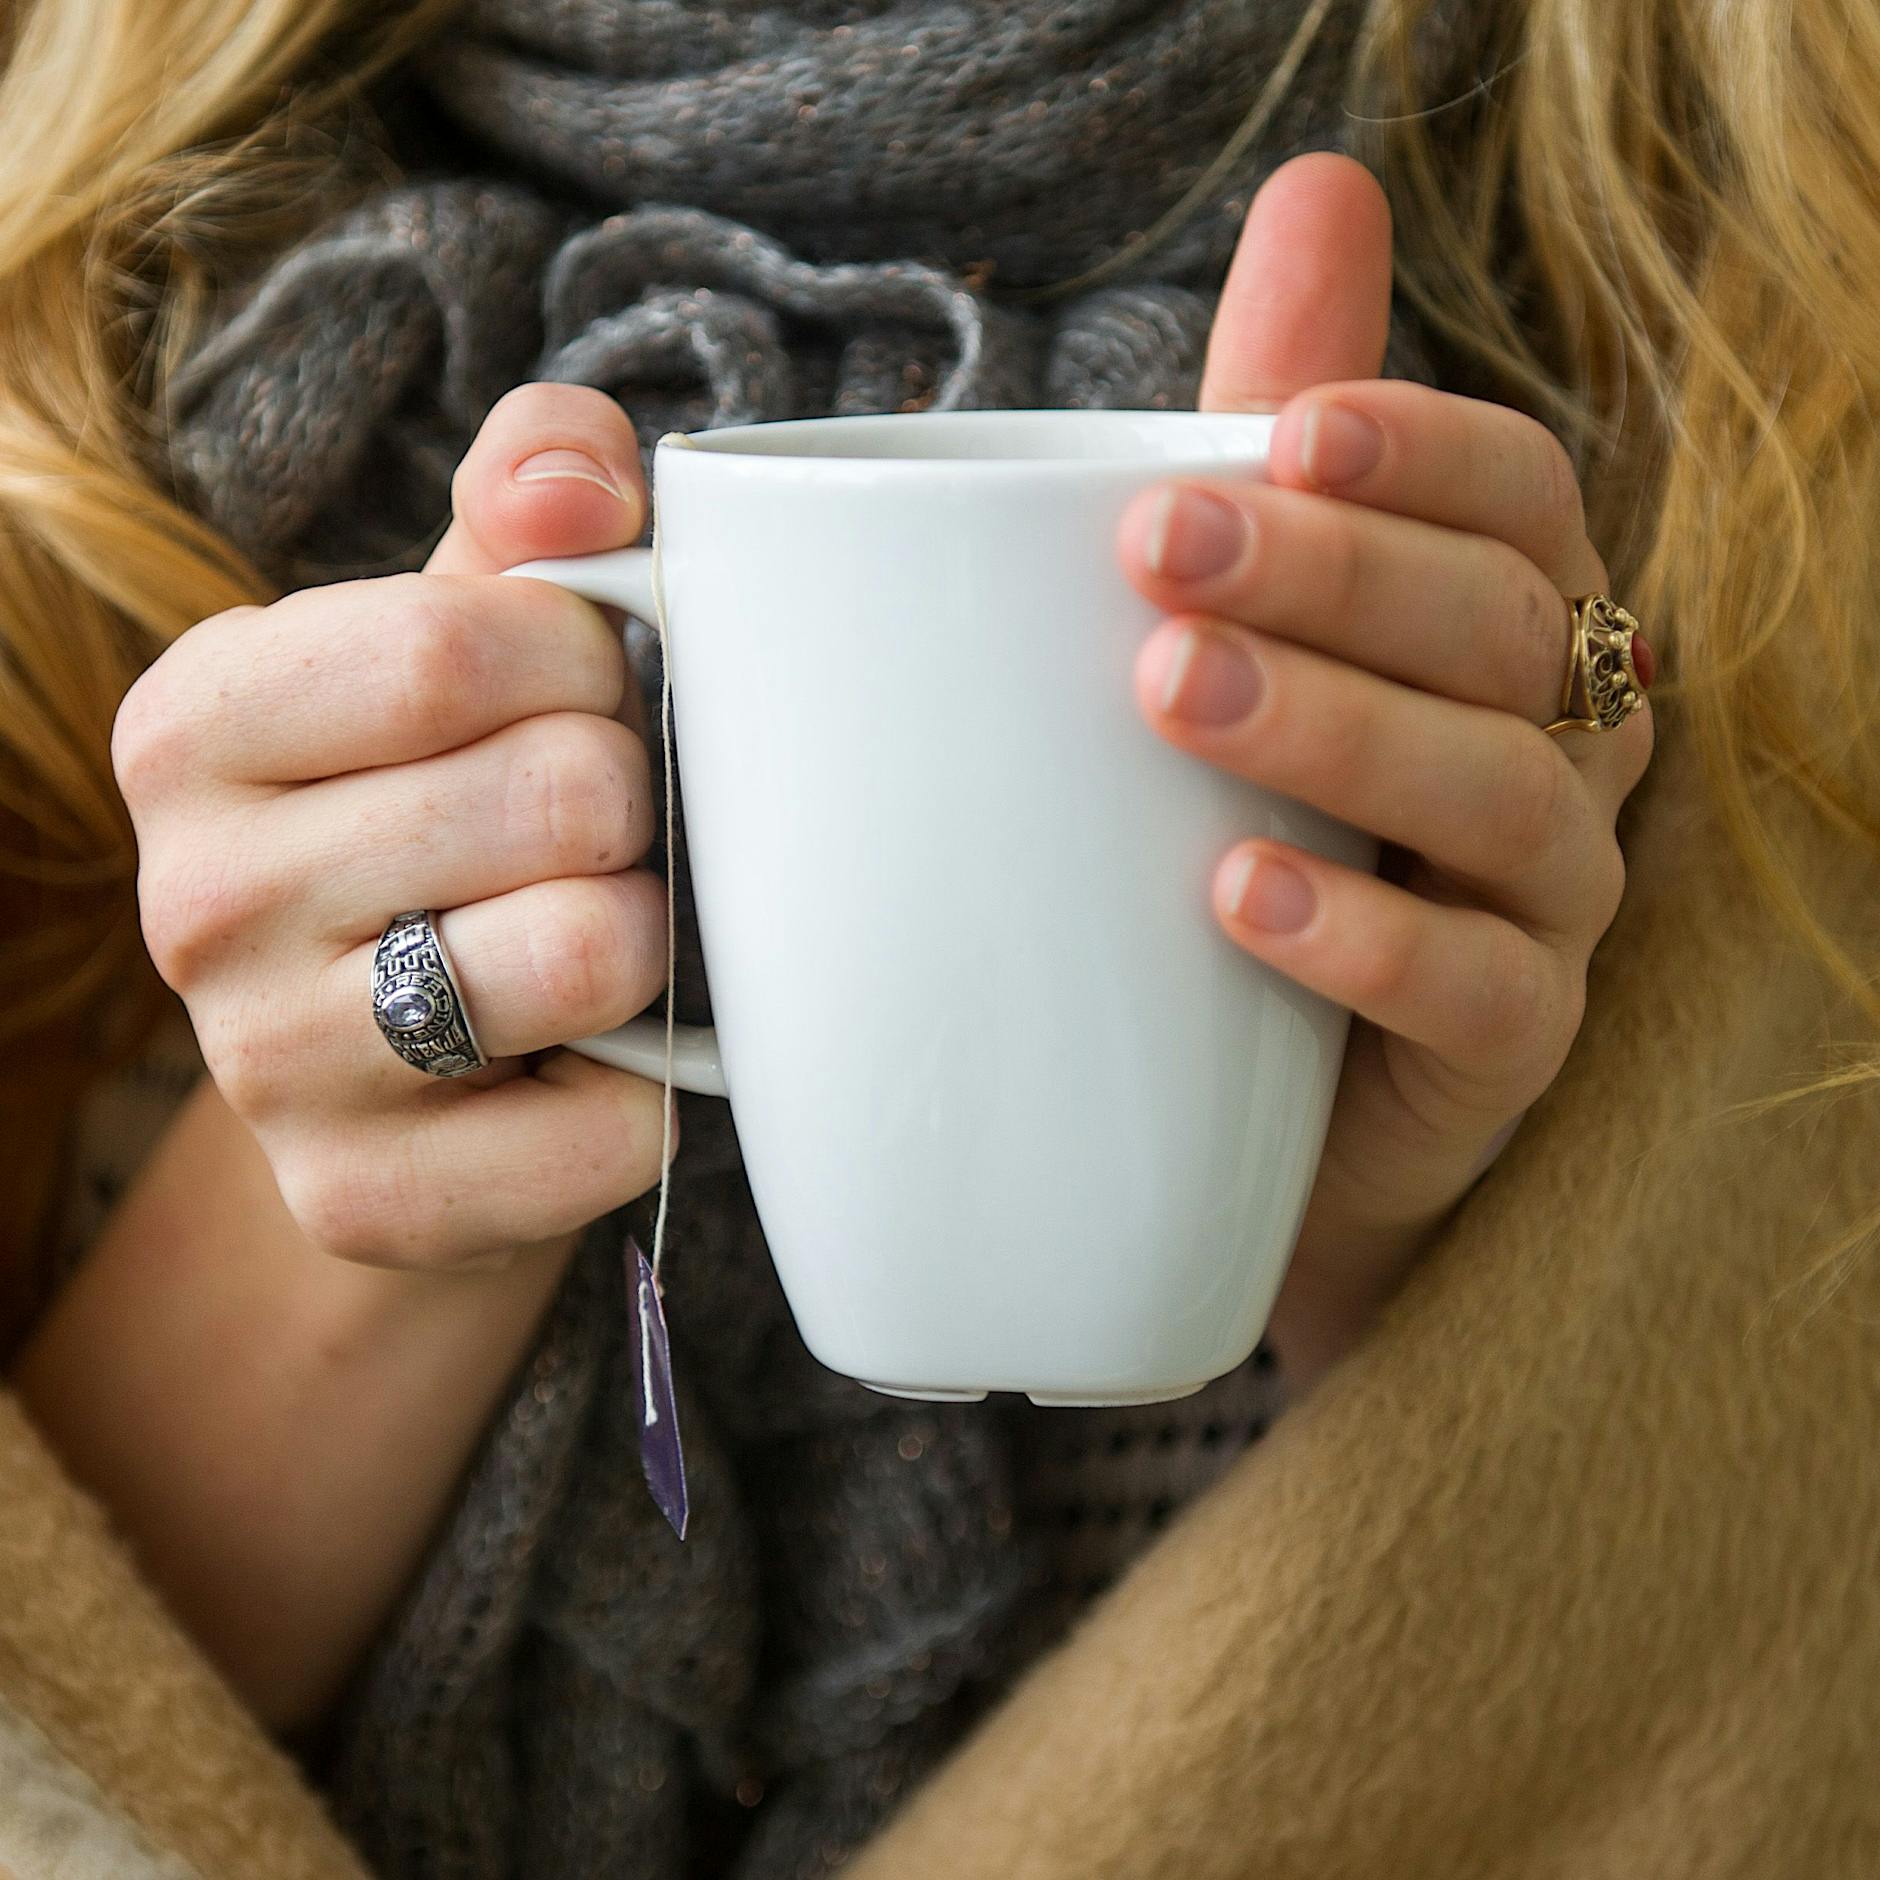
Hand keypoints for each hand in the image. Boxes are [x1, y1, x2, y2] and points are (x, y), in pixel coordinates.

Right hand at [114, 385, 675, 1266]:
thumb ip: (529, 505)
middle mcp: (195, 899)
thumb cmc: (454, 807)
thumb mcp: (467, 633)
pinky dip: (648, 1090)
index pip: (459, 644)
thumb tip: (582, 479)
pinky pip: (611, 1130)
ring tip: (597, 930)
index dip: (591, 660)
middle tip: (600, 832)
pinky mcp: (358, 1203)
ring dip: (649, 936)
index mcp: (197, 725)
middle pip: (554, 794)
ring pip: (592, 954)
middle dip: (631, 802)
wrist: (404, 1066)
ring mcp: (265, 1069)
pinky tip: (588, 1063)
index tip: (592, 691)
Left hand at [1119, 156, 1654, 1388]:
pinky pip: (1483, 993)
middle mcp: (1558, 744)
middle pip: (1500, 627)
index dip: (1421, 450)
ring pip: (1504, 796)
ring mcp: (1548, 902)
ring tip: (1175, 696)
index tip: (1281, 425)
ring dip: (1340, 733)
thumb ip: (1276, 439)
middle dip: (1339, 576)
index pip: (1520, 498)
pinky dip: (1367, 943)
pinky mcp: (1509, 1048)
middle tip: (1160, 554)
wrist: (1238, 1089)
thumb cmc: (1238, 818)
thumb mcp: (1245, 621)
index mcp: (1501, 622)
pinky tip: (1238, 900)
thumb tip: (1321, 185)